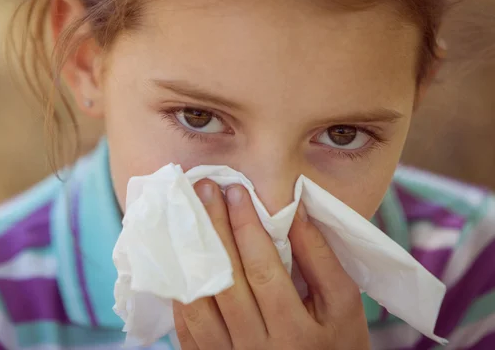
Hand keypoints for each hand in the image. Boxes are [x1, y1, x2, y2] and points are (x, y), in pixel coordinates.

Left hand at [173, 180, 369, 349]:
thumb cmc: (335, 345)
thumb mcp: (342, 306)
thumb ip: (321, 260)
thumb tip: (295, 211)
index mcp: (296, 333)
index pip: (263, 270)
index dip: (246, 227)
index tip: (236, 190)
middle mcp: (256, 348)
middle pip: (226, 280)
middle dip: (213, 227)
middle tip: (204, 189)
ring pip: (198, 301)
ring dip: (189, 252)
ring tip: (187, 214)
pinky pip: (186, 324)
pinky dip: (181, 287)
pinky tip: (180, 255)